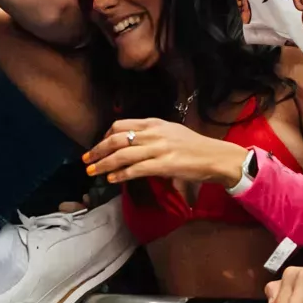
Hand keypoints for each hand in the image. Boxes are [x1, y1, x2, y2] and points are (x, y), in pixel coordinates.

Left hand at [82, 118, 249, 188]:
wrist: (216, 157)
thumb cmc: (195, 146)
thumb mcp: (171, 132)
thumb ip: (152, 135)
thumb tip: (133, 143)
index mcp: (154, 123)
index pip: (121, 125)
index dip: (105, 135)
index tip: (98, 145)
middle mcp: (154, 133)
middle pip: (116, 138)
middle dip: (98, 149)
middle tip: (86, 159)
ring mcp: (158, 149)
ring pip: (122, 155)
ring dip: (103, 163)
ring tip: (92, 171)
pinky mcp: (164, 165)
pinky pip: (136, 169)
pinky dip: (121, 174)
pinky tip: (112, 179)